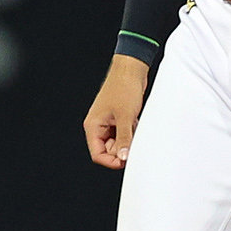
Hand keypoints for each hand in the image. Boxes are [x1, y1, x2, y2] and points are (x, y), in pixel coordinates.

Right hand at [84, 54, 149, 168]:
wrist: (131, 69)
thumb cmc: (124, 87)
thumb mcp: (125, 116)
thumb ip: (124, 138)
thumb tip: (123, 157)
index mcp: (93, 126)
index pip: (97, 154)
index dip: (111, 161)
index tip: (126, 161)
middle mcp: (99, 126)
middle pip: (108, 150)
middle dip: (122, 149)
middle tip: (135, 142)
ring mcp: (109, 122)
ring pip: (118, 142)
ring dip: (128, 139)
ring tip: (135, 127)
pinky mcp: (119, 118)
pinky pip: (124, 133)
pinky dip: (132, 132)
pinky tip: (137, 122)